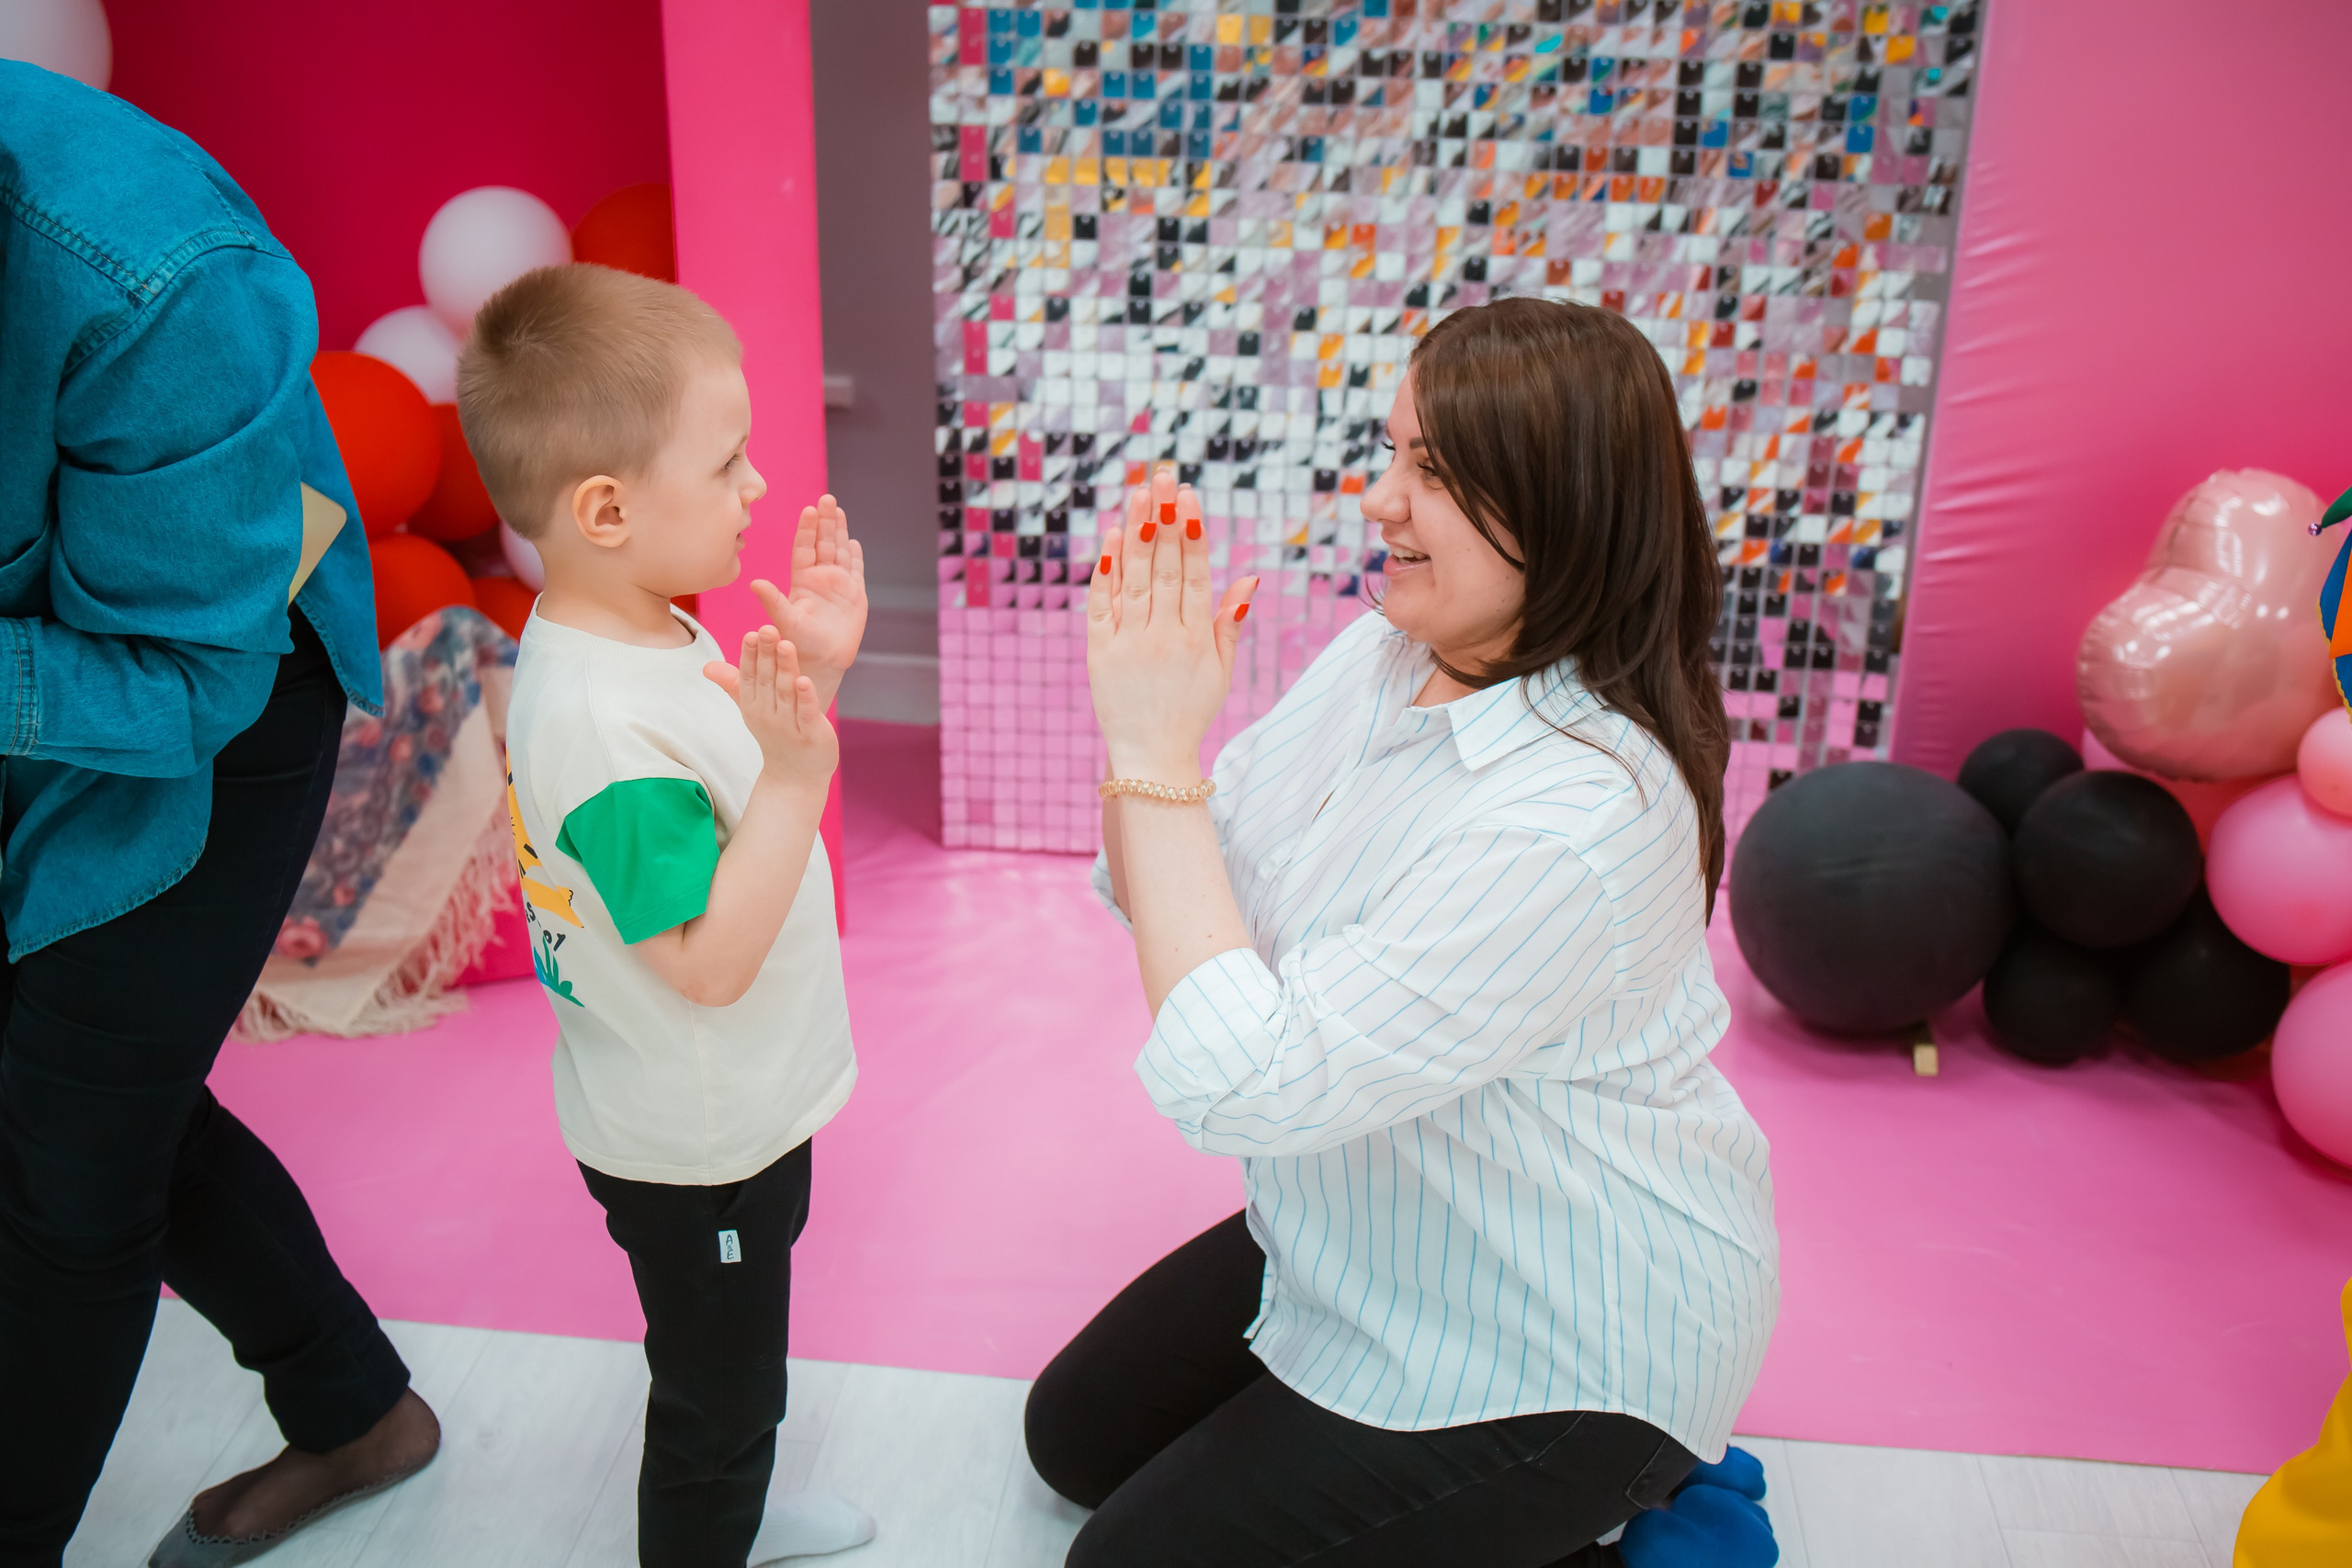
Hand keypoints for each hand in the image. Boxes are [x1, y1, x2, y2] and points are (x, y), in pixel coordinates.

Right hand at [705, 627, 838, 790]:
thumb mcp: (752, 709)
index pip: (749, 677)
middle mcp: (768, 715)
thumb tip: (707, 666)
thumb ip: (734, 684)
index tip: (752, 633)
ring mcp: (789, 726)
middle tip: (768, 628)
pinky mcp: (811, 735)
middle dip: (766, 655)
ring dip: (785, 668)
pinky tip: (805, 680)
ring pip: (785, 693)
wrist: (795, 776)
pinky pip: (806, 714)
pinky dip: (806, 698)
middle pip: (766, 680)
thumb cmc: (776, 735)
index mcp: (753, 706)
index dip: (750, 656)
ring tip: (786, 644)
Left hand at [751, 495, 865, 709]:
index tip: (809, 509)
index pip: (804, 548)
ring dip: (839, 531)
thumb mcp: (784, 622)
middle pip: (823, 543)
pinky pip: (856, 571)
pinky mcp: (855, 596)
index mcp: (802, 581)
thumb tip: (754, 583)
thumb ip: (773, 601)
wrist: (820, 664)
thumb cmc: (798, 646)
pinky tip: (854, 542)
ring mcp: (838, 586)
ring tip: (838, 509)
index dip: (807, 529)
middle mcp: (819, 579)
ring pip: (840, 551)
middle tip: (827, 498)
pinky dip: (856, 557)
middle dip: (825, 521)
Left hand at [1086, 465, 1256, 781]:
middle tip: (1164, 477)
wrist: (1152, 757)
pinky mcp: (1099, 653)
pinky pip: (1102, 604)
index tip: (1189, 497)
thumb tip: (1248, 575)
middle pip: (1163, 566)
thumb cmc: (1190, 708)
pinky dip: (1106, 571)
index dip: (1191, 533)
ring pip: (1134, 578)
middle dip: (1164, 518)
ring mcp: (1129, 643)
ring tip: (1140, 492)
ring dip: (1136, 531)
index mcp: (1196, 638)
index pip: (1194, 574)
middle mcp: (1163, 636)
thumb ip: (1229, 620)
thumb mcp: (1220, 669)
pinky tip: (1112, 536)